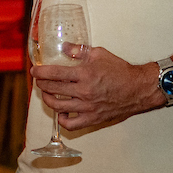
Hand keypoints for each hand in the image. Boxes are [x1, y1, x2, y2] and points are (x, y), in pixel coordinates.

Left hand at [31, 44, 160, 130]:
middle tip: (39, 81)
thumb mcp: (99, 54)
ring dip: (48, 100)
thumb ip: (79, 51)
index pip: (54, 74)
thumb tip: (63, 48)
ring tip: (47, 94)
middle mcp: (84, 92)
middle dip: (41, 84)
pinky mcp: (93, 118)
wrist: (138, 88)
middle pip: (53, 90)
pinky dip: (63, 120)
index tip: (34, 71)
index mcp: (85, 74)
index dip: (40, 72)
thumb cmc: (120, 70)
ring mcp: (88, 107)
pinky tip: (61, 112)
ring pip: (58, 107)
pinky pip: (72, 124)